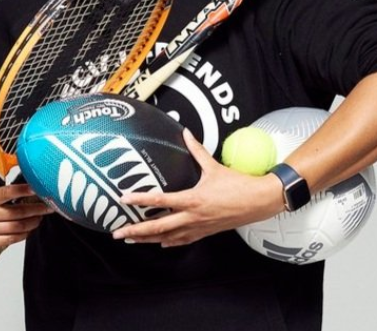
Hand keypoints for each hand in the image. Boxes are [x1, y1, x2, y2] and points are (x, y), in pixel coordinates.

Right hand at [0, 182, 52, 247]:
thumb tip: (24, 186)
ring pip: (15, 228)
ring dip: (32, 222)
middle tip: (49, 205)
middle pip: (16, 213)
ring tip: (41, 216)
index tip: (39, 188)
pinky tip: (29, 228)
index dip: (25, 191)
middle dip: (36, 209)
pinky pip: (8, 240)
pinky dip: (22, 235)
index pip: (8, 193)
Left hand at [112, 130, 283, 246]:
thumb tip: (187, 133)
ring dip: (147, 239)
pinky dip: (168, 242)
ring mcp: (198, 227)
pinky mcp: (205, 233)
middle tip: (118, 232)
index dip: (140, 199)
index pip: (160, 200)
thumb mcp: (214, 166)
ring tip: (131, 239)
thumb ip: (197, 150)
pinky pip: (182, 240)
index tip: (123, 199)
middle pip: (158, 227)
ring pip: (167, 238)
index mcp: (193, 199)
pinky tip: (160, 243)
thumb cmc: (238, 185)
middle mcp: (193, 216)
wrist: (259, 202)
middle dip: (136, 230)